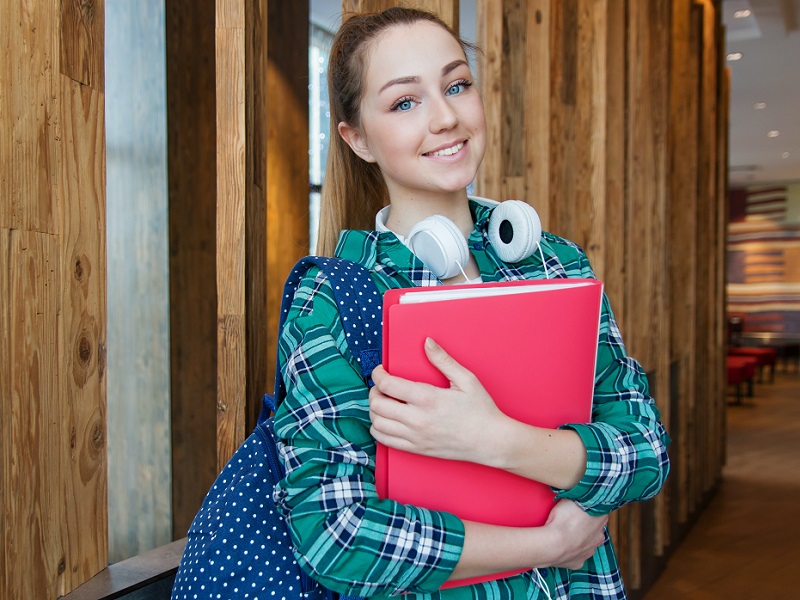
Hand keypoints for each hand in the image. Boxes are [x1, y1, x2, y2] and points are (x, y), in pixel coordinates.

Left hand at [369, 337, 507, 463]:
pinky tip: (387, 420)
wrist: (490, 442)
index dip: (378, 375)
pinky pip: (385, 440)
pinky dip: (378, 429)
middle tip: (381, 386)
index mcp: (428, 398)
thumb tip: (427, 342)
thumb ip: (443, 360)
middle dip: (374, 391)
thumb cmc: (481, 410)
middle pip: (377, 404)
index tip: (380, 371)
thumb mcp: (466, 380)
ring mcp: (415, 436)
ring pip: (377, 423)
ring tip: (384, 402)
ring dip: (375, 411)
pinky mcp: (416, 449)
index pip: (387, 385)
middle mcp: (417, 419)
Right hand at [541, 500, 607, 569]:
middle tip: (571, 519)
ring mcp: (589, 551)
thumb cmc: (562, 519)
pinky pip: (576, 556)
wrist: (552, 544)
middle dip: (586, 525)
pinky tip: (562, 546)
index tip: (580, 506)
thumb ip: (580, 496)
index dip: (589, 508)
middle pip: (595, 528)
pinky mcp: (578, 563)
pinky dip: (570, 552)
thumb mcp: (572, 498)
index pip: (599, 511)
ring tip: (564, 533)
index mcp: (600, 519)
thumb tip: (582, 490)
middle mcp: (599, 536)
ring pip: (587, 543)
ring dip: (579, 539)